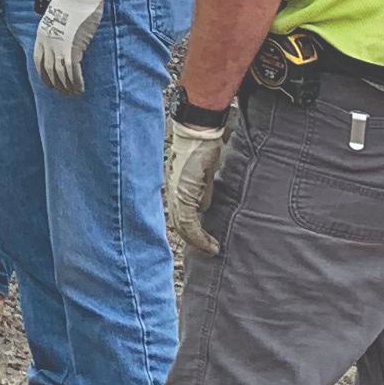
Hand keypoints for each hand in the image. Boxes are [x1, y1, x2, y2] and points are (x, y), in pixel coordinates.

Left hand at [33, 0, 107, 93]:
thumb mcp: (59, 16)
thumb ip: (60, 29)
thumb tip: (67, 38)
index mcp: (42, 34)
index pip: (38, 59)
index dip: (43, 73)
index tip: (49, 81)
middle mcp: (47, 42)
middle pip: (49, 70)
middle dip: (56, 83)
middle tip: (62, 92)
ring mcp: (59, 46)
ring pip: (60, 74)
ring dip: (67, 86)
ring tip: (73, 93)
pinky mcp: (72, 48)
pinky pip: (72, 71)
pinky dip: (76, 82)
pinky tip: (80, 88)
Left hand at [164, 111, 231, 255]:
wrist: (199, 131)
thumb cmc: (202, 149)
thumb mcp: (203, 176)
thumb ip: (201, 192)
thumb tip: (204, 209)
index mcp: (175, 188)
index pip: (179, 217)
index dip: (189, 234)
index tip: (202, 244)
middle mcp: (171, 192)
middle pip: (179, 225)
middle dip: (192, 241)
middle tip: (207, 252)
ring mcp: (175, 193)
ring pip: (182, 227)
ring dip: (198, 243)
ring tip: (212, 251)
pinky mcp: (183, 192)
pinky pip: (188, 222)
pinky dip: (200, 237)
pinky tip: (211, 245)